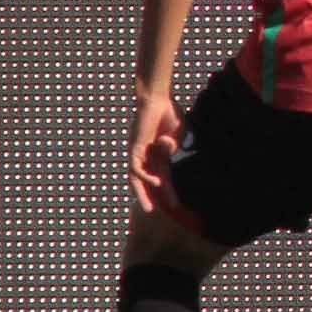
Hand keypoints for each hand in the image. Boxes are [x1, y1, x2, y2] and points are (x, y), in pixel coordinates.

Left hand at [127, 91, 183, 213]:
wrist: (157, 98)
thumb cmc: (168, 113)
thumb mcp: (177, 134)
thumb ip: (173, 147)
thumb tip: (168, 154)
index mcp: (157, 155)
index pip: (162, 177)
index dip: (167, 191)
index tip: (175, 205)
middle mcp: (146, 156)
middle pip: (145, 182)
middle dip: (149, 197)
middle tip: (152, 213)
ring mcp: (138, 153)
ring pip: (136, 179)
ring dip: (143, 194)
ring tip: (149, 208)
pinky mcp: (134, 148)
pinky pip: (137, 167)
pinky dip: (145, 176)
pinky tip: (156, 182)